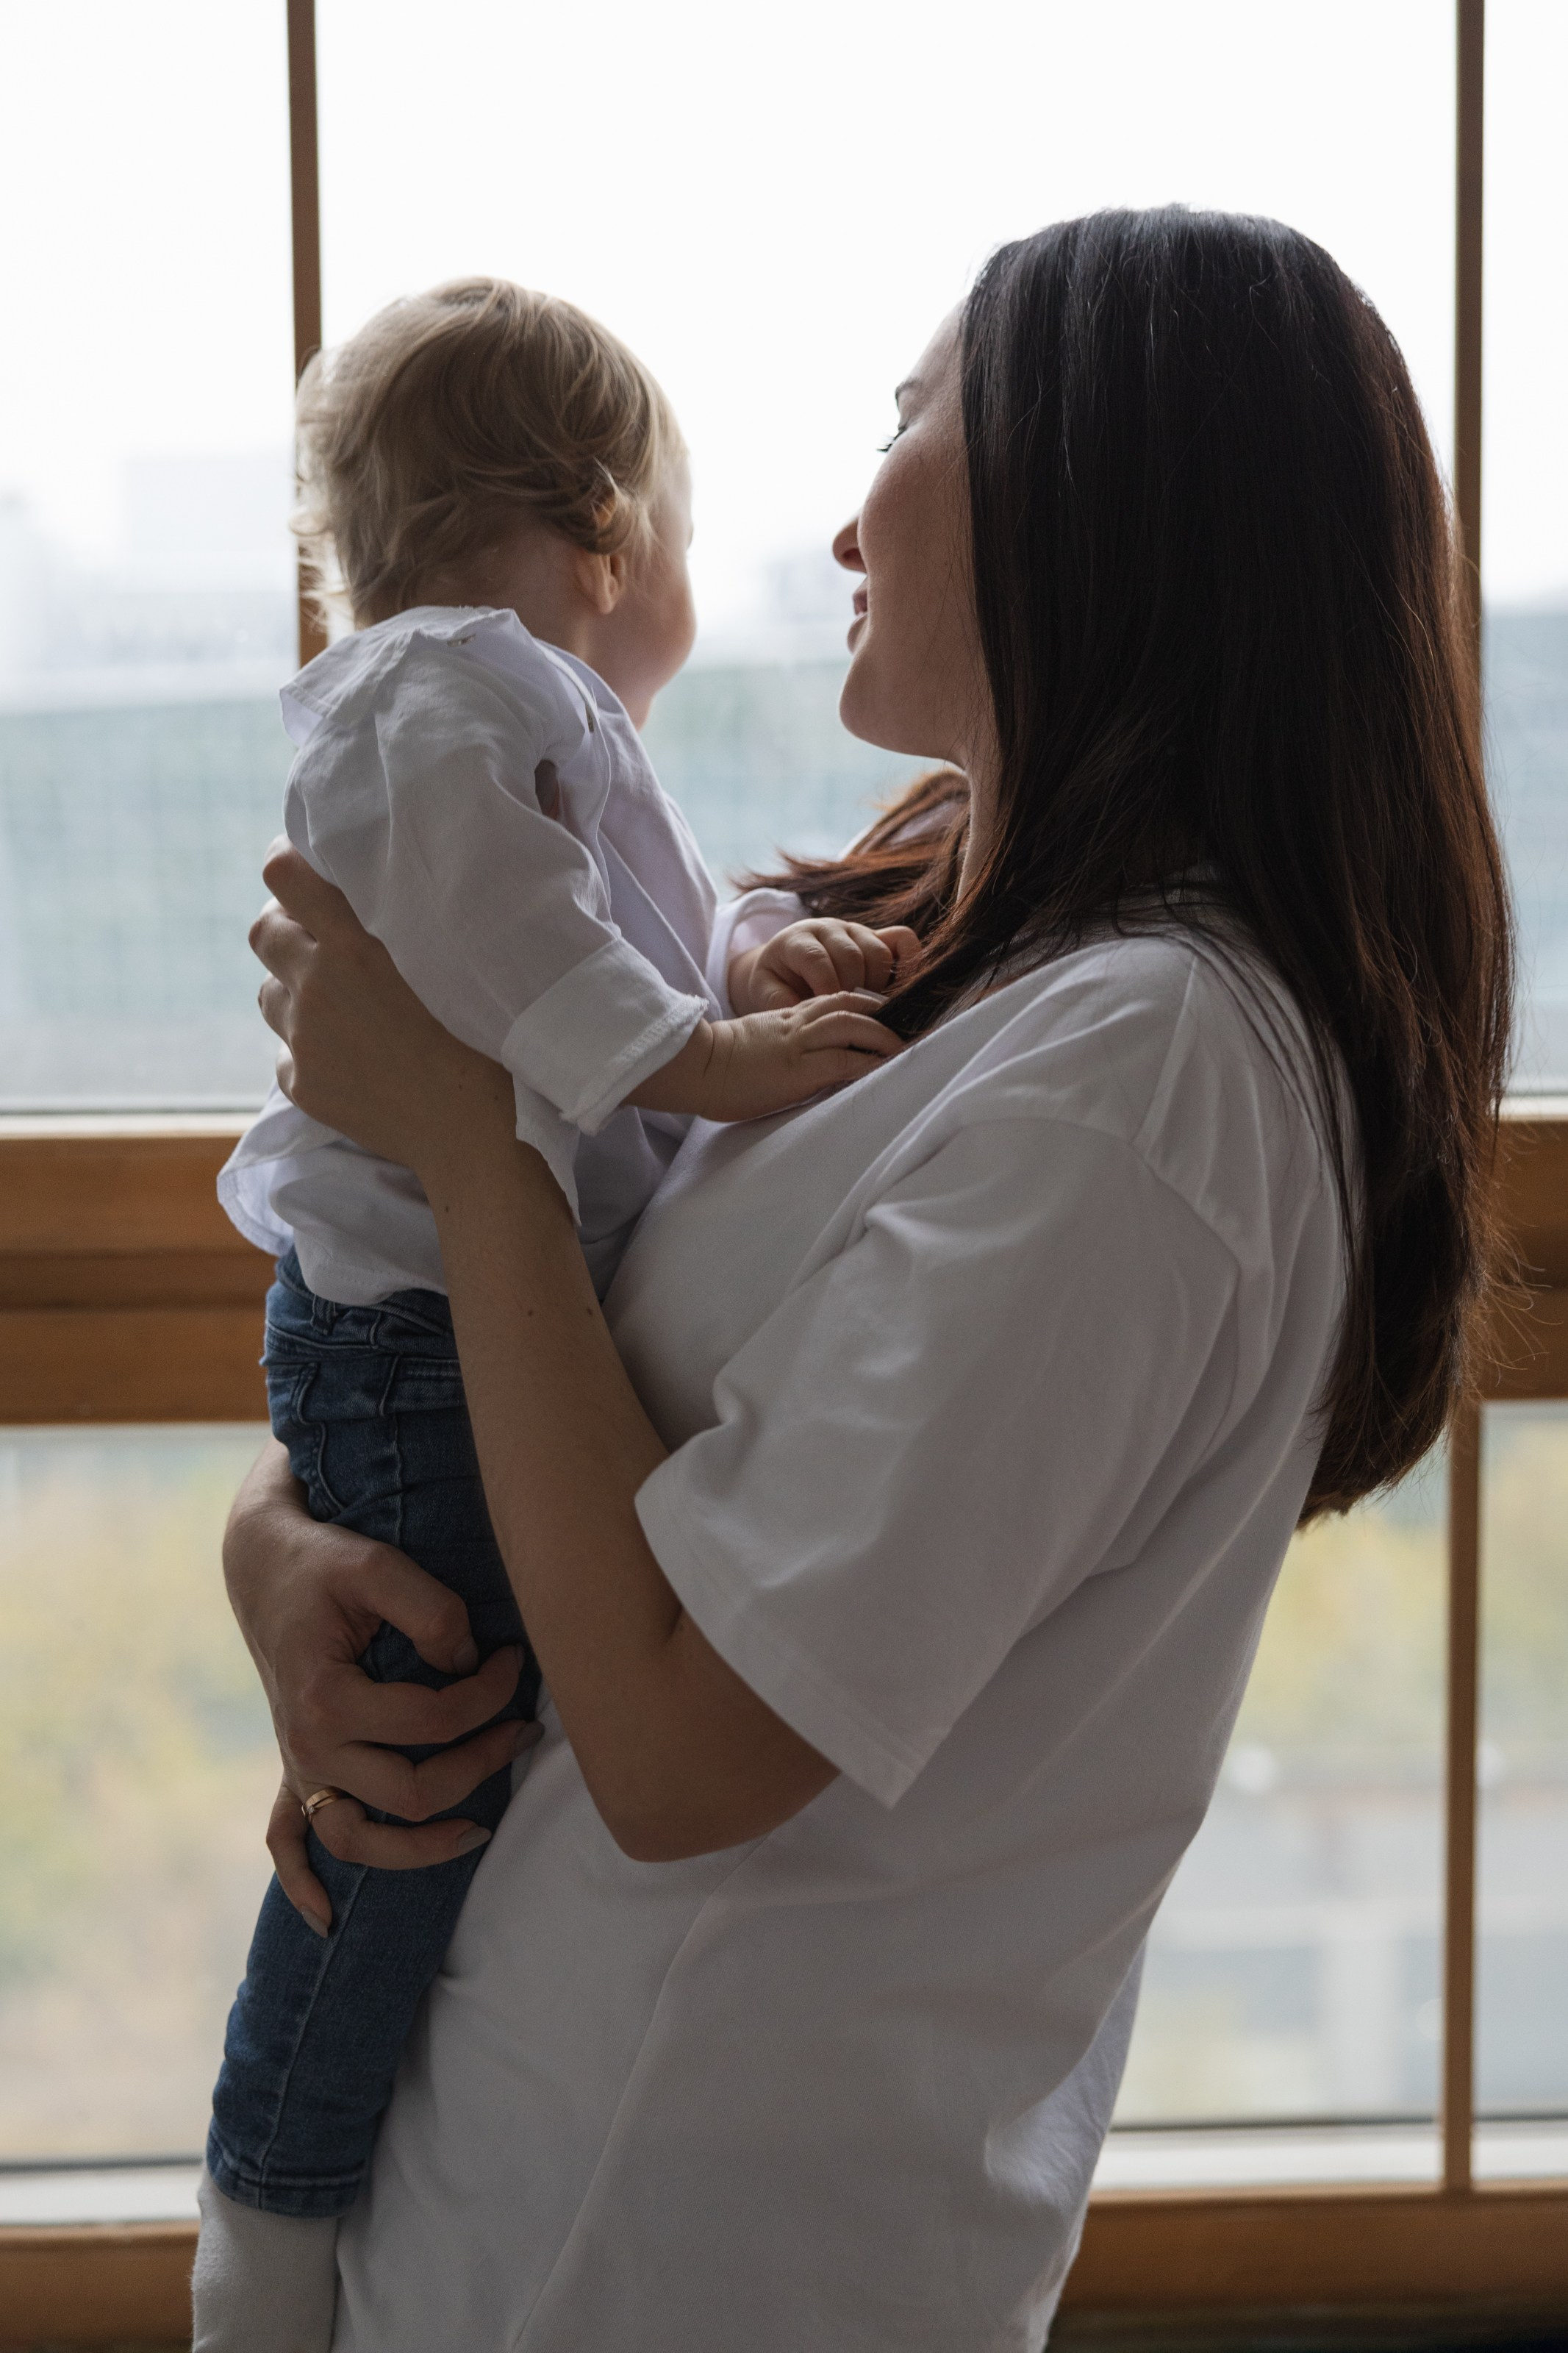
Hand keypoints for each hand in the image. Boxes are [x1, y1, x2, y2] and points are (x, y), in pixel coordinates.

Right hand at [225, 1442, 539, 1931]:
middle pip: (410, 1793)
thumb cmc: (325, 1563)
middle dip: (481, 1765)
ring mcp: (299, 1764)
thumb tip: (470, 1665)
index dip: (489, 1693)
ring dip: (420, 1848)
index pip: (434, 1719)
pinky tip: (328, 1921)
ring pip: (357, 1841)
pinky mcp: (293, 1767)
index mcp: (327, 1698)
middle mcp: (309, 1745)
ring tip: (480, 1831)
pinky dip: (304, 1887)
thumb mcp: (378, 1565)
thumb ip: (431, 1612)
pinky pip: (287, 1843)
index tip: (514, 1660)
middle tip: (524, 1728)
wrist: (264, 1565)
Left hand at [251, 840, 514, 1177]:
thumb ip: (400, 923)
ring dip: (293, 987)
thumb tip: (368, 891)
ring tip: (337, 1004)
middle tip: (319, 936)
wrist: (471, 1131)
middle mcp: (317, 985)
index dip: (286, 863)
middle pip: (263, 932)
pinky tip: (349, 1055)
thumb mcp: (448, 961)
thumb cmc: (481, 1039)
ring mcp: (303, 1038)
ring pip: (269, 993)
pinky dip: (307, 1046)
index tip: (297, 866)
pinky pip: (285, 1050)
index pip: (284, 877)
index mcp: (355, 945)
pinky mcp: (300, 1084)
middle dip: (285, 926)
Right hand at [628, 994, 901, 1122]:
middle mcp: (800, 1022)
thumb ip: (792, 1047)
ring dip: (885, 1035)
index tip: (893, 1017)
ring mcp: (799, 1043)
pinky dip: (868, 1062)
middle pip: (853, 1003)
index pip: (840, 1000)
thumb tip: (820, 1066)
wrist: (694, 1068)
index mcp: (792, 1017)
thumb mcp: (763, 1047)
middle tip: (913, 1028)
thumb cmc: (721, 1066)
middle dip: (887, 1013)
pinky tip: (886, 1068)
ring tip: (906, 1048)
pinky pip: (842, 1060)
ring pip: (853, 1024)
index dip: (870, 1005)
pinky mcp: (797, 1068)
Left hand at [729, 918, 920, 1013]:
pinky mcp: (878, 936)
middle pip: (851, 957)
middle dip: (851, 991)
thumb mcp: (767, 992)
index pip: (817, 959)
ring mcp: (856, 930)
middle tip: (847, 1016)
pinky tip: (897, 991)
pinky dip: (908, 964)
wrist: (786, 965)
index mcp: (798, 939)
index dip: (825, 988)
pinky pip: (904, 940)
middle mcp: (829, 928)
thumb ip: (781, 1003)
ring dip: (876, 986)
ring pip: (878, 953)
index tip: (828, 1012)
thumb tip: (805, 1016)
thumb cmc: (778, 982)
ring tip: (864, 1008)